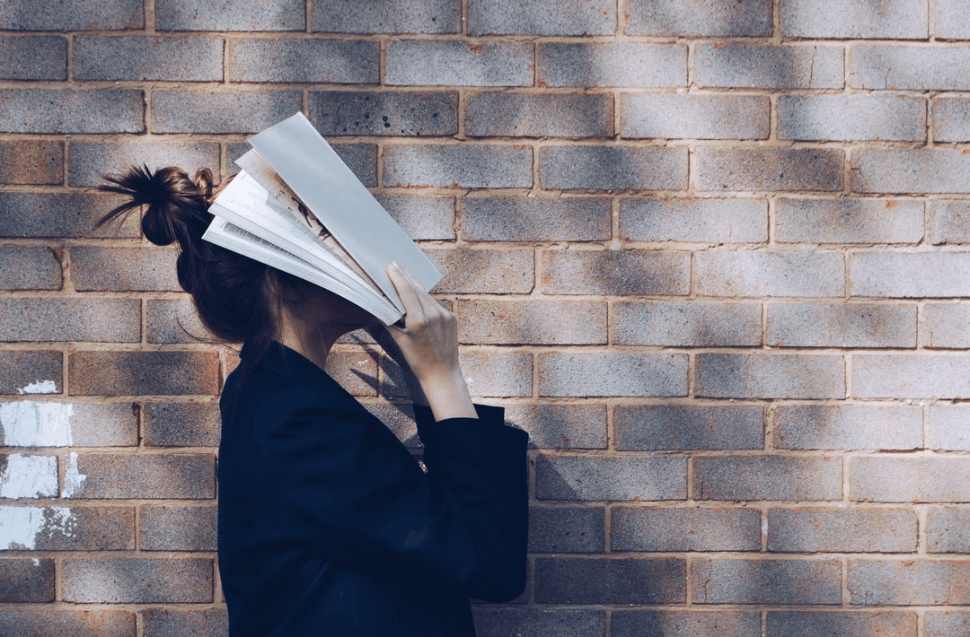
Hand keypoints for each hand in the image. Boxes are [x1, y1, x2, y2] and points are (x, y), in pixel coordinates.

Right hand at [375, 262, 476, 420]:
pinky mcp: (451, 317)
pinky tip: (418, 293)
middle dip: (405, 276)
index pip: (407, 291)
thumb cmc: (419, 361)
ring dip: (415, 285)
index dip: (398, 277)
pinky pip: (435, 303)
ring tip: (405, 274)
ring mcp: (445, 315)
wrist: (442, 374)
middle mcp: (434, 314)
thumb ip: (390, 322)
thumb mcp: (400, 342)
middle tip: (395, 265)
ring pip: (426, 295)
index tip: (391, 266)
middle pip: (417, 289)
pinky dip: (425, 297)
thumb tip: (380, 307)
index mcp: (419, 320)